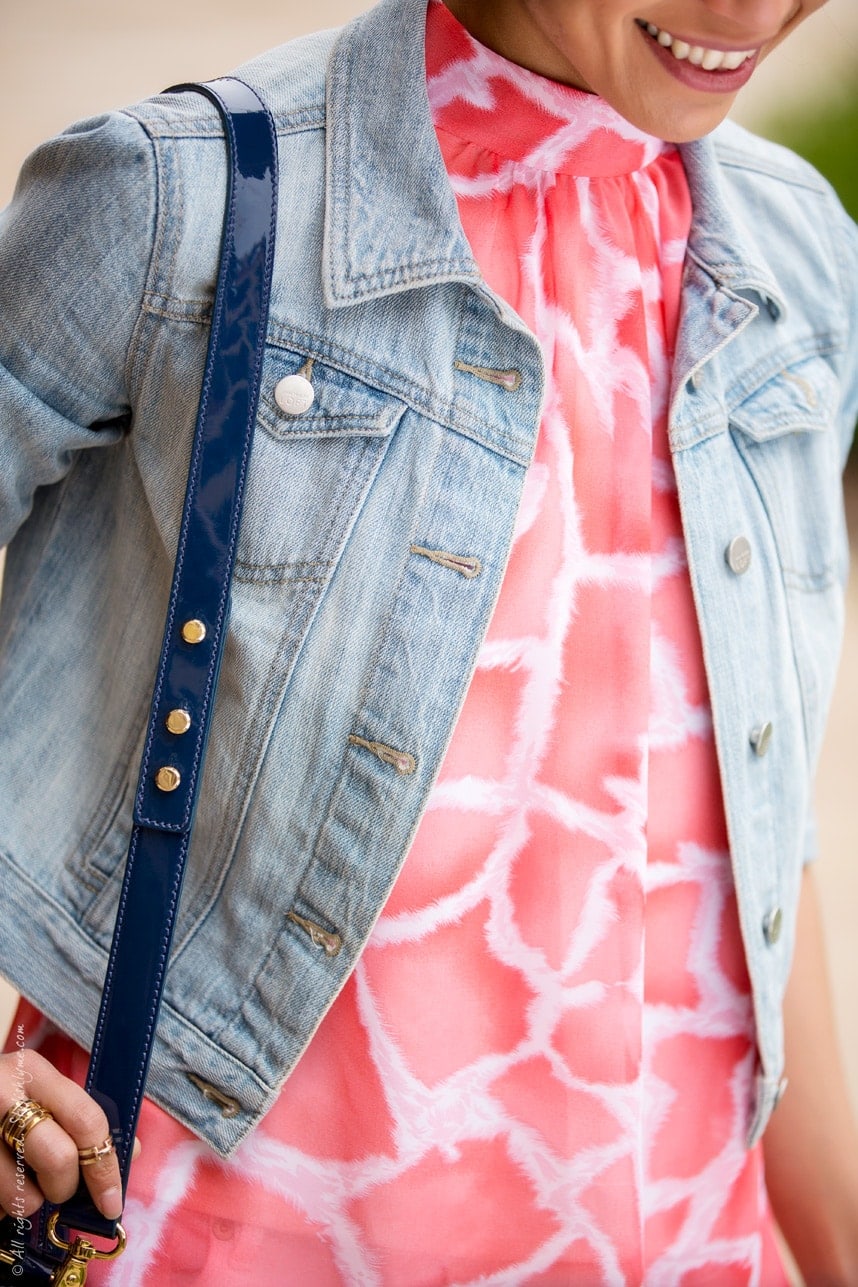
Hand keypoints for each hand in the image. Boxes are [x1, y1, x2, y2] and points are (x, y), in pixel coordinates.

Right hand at [0, 1049, 125, 1220]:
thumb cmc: (8, 1097)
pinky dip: (3, 1205)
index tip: (111, 1202)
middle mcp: (5, 1094)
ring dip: (28, 1200)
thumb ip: (84, 1118)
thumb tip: (130, 1154)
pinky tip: (0, 1181)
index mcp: (35, 1072)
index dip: (105, 1168)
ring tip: (18, 1179)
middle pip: (58, 1159)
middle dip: (65, 1187)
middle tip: (59, 1189)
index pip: (86, 1120)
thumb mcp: (42, 1092)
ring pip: (21, 1195)